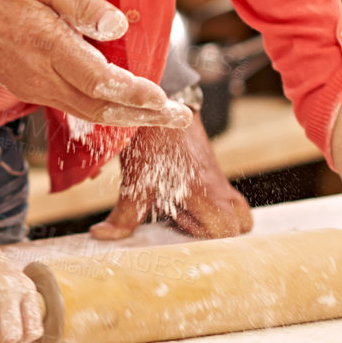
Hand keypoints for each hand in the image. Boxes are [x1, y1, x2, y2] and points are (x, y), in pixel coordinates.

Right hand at [0, 0, 191, 129]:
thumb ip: (79, 2)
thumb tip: (116, 28)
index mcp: (45, 44)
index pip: (101, 81)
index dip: (137, 96)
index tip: (167, 102)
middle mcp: (38, 74)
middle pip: (99, 107)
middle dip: (143, 116)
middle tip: (179, 118)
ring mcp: (29, 84)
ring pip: (85, 111)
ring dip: (125, 116)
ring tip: (159, 115)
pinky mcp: (24, 85)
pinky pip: (68, 105)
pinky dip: (99, 110)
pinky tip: (118, 103)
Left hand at [90, 114, 252, 239]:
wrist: (163, 102)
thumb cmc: (153, 141)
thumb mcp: (135, 182)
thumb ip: (123, 214)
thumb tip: (101, 236)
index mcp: (205, 194)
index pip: (229, 230)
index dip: (210, 239)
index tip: (182, 230)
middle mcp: (218, 189)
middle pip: (240, 224)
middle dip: (216, 233)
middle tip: (182, 223)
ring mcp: (218, 179)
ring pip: (237, 210)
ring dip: (217, 219)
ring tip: (184, 214)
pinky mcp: (211, 172)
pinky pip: (225, 196)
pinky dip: (210, 205)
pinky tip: (180, 200)